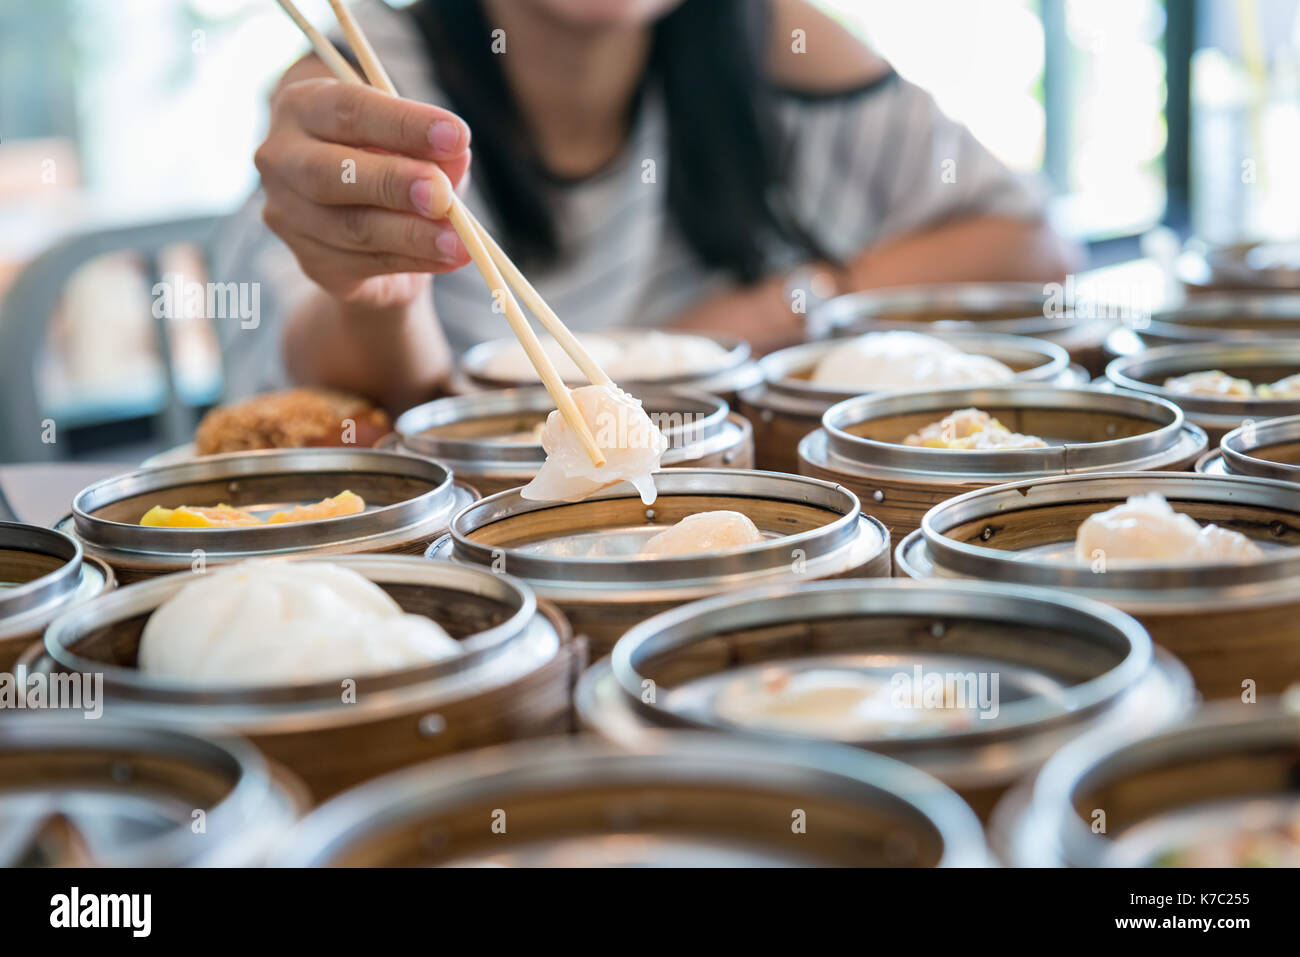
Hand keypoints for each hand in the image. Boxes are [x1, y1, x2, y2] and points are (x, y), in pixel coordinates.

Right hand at [255, 70, 472, 310]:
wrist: (365, 216)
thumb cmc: (389, 159)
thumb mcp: (414, 143)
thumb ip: (433, 148)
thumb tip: (457, 154)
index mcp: (303, 107)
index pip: (348, 109)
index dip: (403, 124)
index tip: (456, 136)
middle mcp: (281, 159)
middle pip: (328, 173)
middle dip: (392, 184)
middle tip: (441, 195)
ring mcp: (289, 216)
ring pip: (352, 228)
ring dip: (413, 235)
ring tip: (460, 241)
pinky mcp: (312, 262)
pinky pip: (366, 264)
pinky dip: (415, 260)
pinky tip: (449, 257)